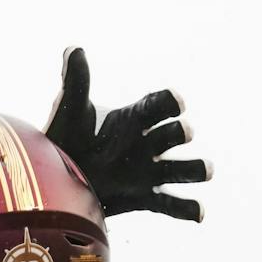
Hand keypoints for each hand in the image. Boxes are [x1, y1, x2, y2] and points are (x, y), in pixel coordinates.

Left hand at [43, 46, 210, 220]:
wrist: (55, 180)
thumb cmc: (65, 140)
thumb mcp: (70, 111)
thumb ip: (76, 82)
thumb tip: (73, 48)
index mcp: (133, 118)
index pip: (159, 105)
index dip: (170, 102)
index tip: (177, 102)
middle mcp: (147, 143)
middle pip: (175, 133)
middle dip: (181, 132)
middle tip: (182, 132)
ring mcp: (149, 171)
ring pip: (182, 169)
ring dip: (197, 168)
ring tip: (206, 170)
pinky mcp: (146, 197)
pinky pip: (173, 205)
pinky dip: (189, 208)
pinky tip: (200, 214)